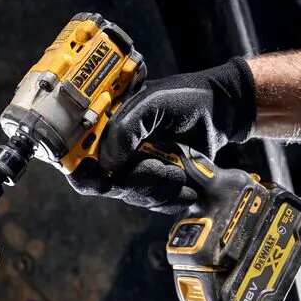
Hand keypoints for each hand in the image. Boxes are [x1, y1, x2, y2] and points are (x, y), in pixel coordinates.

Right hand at [69, 57, 255, 212]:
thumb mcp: (152, 102)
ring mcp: (136, 167)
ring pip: (132, 195)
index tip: (104, 181)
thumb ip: (125, 128)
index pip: (77, 157)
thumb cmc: (186, 97)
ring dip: (159, 189)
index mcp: (104, 126)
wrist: (223, 110)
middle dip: (136, 181)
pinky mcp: (156, 182)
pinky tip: (187, 188)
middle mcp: (115, 149)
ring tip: (181, 171)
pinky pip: (152, 202)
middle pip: (106, 183)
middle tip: (164, 168)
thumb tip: (107, 164)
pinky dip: (170, 199)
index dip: (84, 173)